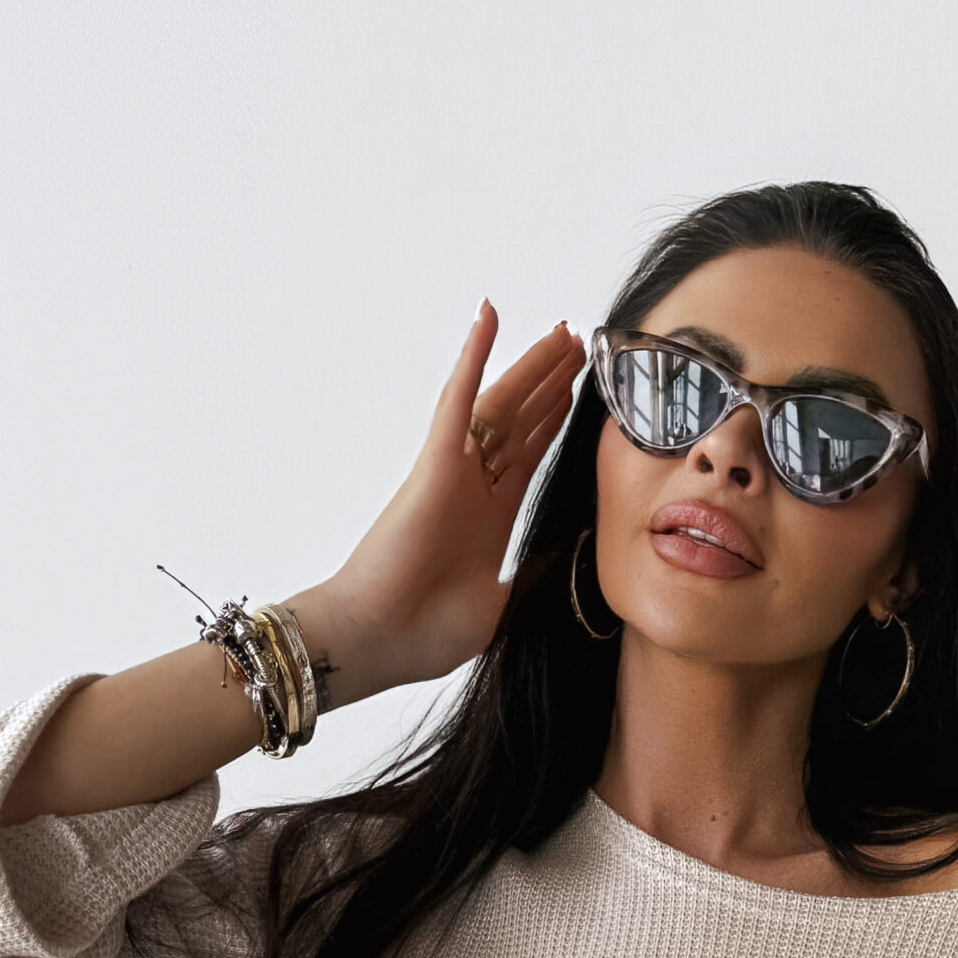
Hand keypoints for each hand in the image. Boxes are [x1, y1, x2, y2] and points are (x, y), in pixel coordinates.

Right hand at [293, 303, 588, 702]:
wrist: (378, 643)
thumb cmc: (424, 635)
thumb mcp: (499, 607)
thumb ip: (531, 579)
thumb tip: (565, 566)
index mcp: (492, 521)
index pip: (529, 456)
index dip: (553, 420)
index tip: (576, 389)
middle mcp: (475, 489)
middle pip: (521, 421)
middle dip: (551, 383)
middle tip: (579, 344)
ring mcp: (456, 474)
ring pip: (501, 404)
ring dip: (531, 366)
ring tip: (563, 333)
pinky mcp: (436, 466)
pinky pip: (458, 400)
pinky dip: (473, 357)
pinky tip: (489, 315)